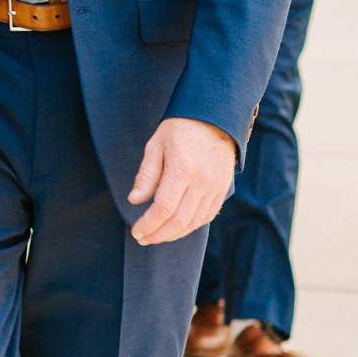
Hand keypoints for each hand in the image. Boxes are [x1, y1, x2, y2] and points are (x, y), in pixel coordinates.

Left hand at [128, 116, 235, 245]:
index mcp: (183, 169)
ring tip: (157, 236)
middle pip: (179, 221)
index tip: (137, 232)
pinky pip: (207, 216)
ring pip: (194, 223)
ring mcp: (215, 187)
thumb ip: (146, 175)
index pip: (164, 208)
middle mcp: (202, 181)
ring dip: (174, 234)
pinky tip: (176, 228)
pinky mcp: (222, 189)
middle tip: (143, 238)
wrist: (215, 118)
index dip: (149, 225)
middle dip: (158, 235)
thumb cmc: (180, 129)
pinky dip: (190, 226)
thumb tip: (134, 200)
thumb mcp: (156, 145)